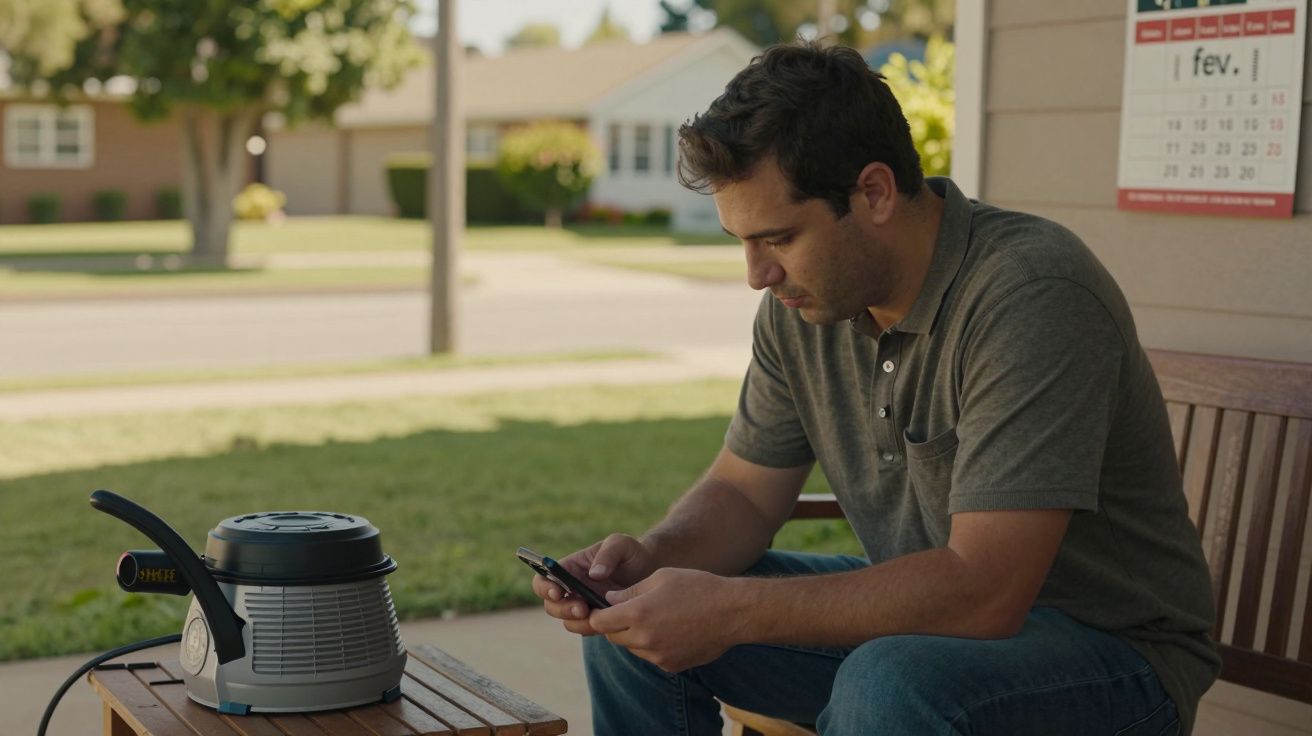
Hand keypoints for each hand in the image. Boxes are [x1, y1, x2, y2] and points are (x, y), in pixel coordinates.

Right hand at [532, 534, 656, 635]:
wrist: (651, 572)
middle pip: (551, 604)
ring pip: (567, 621)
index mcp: (570, 568)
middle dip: (563, 608)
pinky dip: (592, 629)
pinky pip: (586, 629)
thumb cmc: (632, 553)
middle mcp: (571, 588)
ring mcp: (582, 606)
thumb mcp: (622, 545)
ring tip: (595, 616)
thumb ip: (608, 554)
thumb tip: (594, 574)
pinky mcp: (597, 620)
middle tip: (582, 608)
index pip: (544, 578)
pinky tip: (607, 622)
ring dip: (577, 621)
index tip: (557, 591)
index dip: (544, 587)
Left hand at [588, 568, 747, 672]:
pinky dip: (653, 645)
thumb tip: (608, 600)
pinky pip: (651, 656)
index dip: (596, 615)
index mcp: (638, 613)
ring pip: (632, 648)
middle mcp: (645, 639)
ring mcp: (658, 656)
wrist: (733, 612)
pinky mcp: (671, 665)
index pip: (599, 622)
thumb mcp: (661, 578)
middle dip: (614, 625)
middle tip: (627, 611)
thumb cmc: (698, 587)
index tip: (598, 609)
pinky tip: (671, 630)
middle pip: (613, 637)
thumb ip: (630, 591)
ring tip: (655, 618)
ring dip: (634, 636)